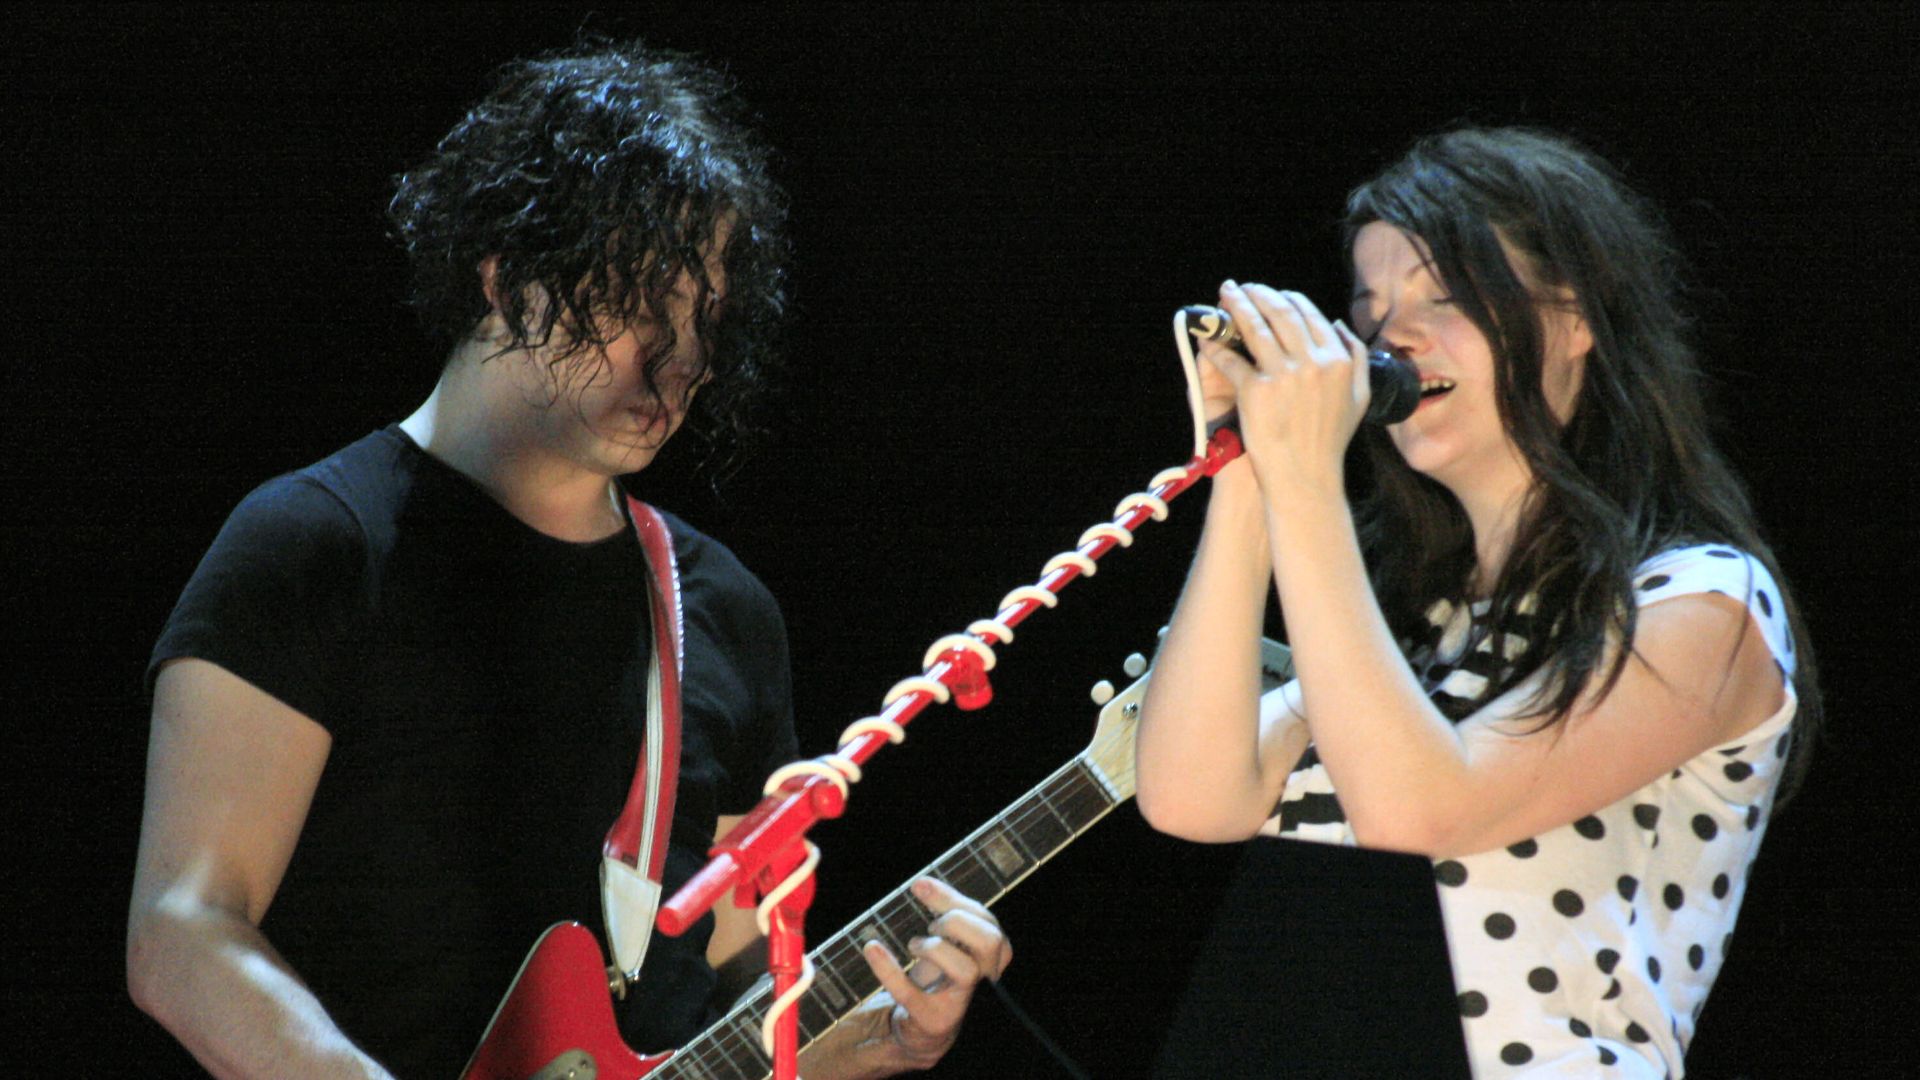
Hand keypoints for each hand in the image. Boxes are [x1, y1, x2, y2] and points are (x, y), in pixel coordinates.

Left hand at [859, 877, 1011, 1068]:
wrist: (925, 1029)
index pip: (986, 920)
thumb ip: (944, 910)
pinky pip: (910, 993)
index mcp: (993, 955)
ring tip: (915, 945)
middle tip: (932, 926)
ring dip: (935, 947)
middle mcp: (986, 979)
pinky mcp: (934, 1019)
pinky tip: (872, 948)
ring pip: (965, 969)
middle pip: (990, 941)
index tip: (920, 886)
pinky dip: (888, 968)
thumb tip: (922, 883)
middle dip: (957, 923)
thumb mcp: (950, 940)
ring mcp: (962, 1002)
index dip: (952, 899)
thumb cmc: (941, 974)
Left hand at [1204, 280, 1370, 493]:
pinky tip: (1207, 338)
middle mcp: (1313, 362)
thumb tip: (1337, 323)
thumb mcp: (1359, 396)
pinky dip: (1216, 346)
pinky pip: (1231, 359)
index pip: (1309, 314)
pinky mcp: (1256, 390)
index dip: (1287, 299)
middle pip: (1280, 313)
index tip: (1272, 294)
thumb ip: (1356, 356)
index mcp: (1338, 360)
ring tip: (1225, 295)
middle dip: (1259, 294)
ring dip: (1237, 306)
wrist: (1305, 477)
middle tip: (1242, 287)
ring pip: (1255, 327)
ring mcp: (1283, 375)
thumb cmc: (1329, 440)